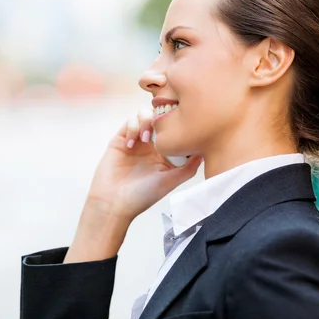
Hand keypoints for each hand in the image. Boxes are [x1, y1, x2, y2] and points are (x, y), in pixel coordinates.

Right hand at [88, 107, 201, 221]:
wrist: (114, 202)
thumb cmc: (142, 196)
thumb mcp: (170, 181)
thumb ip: (188, 167)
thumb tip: (205, 152)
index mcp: (165, 154)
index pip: (174, 130)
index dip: (178, 124)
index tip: (179, 128)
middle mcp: (151, 145)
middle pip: (159, 118)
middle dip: (161, 118)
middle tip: (160, 130)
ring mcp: (136, 141)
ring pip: (144, 115)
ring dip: (146, 121)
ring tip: (145, 139)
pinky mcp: (120, 139)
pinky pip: (129, 122)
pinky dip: (133, 127)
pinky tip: (131, 144)